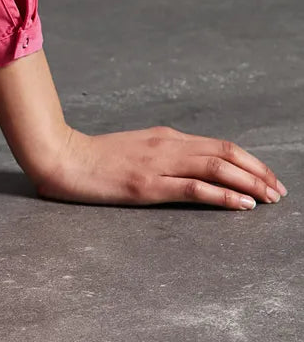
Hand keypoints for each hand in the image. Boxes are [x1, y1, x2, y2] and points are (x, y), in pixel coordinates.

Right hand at [31, 125, 287, 209]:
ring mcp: (158, 164)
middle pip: (225, 153)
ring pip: (217, 167)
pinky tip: (242, 204)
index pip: (219, 145)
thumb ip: (162, 155)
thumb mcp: (135, 150)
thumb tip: (191, 168)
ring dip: (249, 183)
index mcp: (165, 137)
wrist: (61, 157)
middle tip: (280, 191)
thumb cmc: (95, 159)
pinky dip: (224, 195)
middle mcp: (167, 145)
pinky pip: (195, 188)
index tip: (268, 178)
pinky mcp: (148, 185)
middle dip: (258, 172)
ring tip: (270, 198)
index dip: (250, 161)